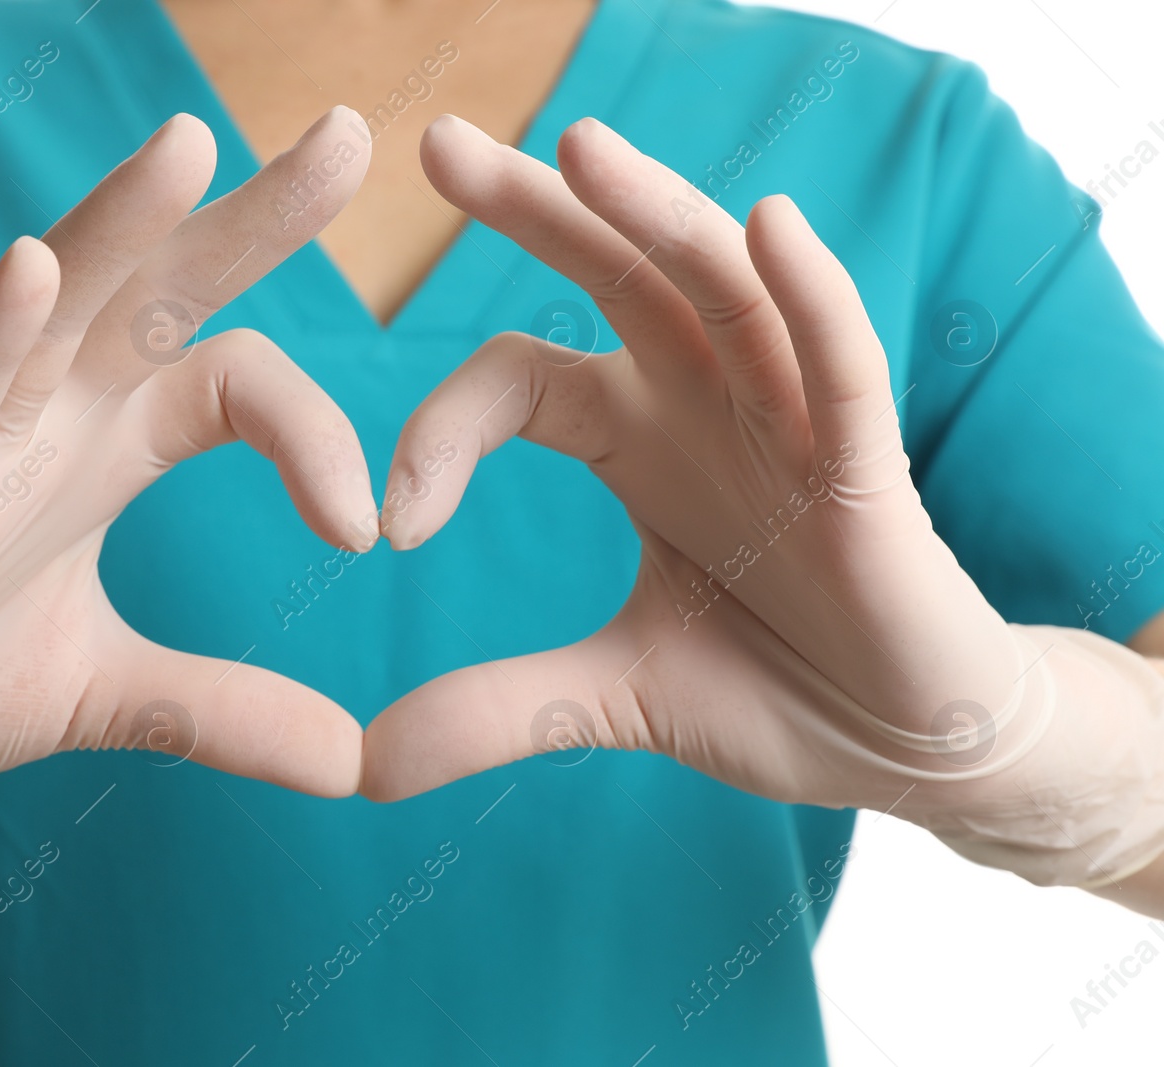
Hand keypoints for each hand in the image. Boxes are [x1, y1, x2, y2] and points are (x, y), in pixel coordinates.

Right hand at [0, 109, 375, 800]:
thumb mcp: (112, 696)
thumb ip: (224, 712)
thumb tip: (351, 764)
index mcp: (109, 447)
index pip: (239, 382)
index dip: (317, 436)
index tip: (367, 530)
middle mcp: (52, 421)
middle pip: (164, 295)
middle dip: (251, 218)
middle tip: (351, 135)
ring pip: (54, 314)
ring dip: (116, 228)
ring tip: (184, 143)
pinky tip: (29, 272)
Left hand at [360, 116, 1163, 890]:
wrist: (909, 744)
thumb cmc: (777, 690)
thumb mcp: (614, 699)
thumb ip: (496, 713)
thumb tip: (362, 769)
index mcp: (636, 441)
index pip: (519, 383)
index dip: (445, 431)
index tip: (389, 527)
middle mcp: (705, 407)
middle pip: (614, 280)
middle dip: (536, 210)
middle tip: (440, 141)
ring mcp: (791, 427)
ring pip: (722, 294)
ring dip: (656, 217)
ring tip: (580, 147)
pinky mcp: (872, 473)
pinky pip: (842, 369)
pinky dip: (810, 301)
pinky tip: (769, 228)